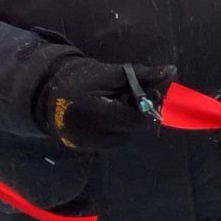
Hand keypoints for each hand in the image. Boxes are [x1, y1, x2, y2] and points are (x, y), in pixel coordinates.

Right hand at [34, 56, 174, 150]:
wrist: (49, 95)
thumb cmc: (82, 79)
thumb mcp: (111, 73)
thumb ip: (142, 75)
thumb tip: (171, 71)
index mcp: (94, 112)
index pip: (136, 116)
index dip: (149, 104)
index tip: (152, 91)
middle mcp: (92, 134)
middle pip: (134, 127)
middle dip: (140, 110)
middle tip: (130, 95)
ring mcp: (91, 145)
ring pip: (128, 134)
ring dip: (130, 119)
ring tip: (115, 104)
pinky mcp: (92, 150)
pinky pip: (118, 139)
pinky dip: (120, 126)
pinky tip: (109, 114)